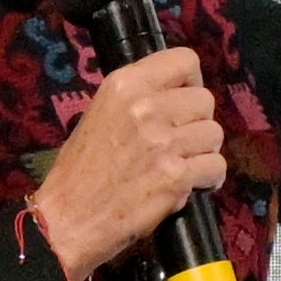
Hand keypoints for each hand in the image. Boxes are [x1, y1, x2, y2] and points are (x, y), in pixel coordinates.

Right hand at [27, 44, 225, 280]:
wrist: (64, 220)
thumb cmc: (79, 172)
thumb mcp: (100, 116)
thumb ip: (139, 101)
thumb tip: (177, 97)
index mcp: (124, 85)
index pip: (185, 60)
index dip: (191, 83)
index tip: (182, 104)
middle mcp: (145, 106)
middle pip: (205, 100)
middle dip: (196, 124)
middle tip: (178, 144)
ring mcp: (162, 140)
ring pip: (214, 134)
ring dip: (203, 153)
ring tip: (179, 167)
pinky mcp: (175, 175)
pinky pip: (216, 166)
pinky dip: (208, 179)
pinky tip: (189, 186)